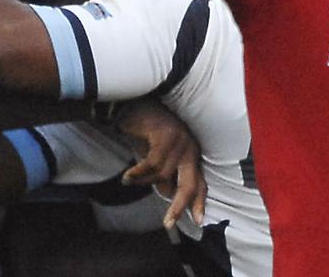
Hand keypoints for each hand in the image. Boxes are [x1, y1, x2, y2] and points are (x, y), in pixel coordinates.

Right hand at [114, 98, 206, 228]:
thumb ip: (164, 173)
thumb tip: (167, 194)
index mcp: (191, 153)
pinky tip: (128, 176)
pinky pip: (152, 165)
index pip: (200, 182)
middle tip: (168, 223)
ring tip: (130, 179)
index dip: (199, 202)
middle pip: (190, 185)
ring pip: (164, 176)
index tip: (198, 221)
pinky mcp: (166, 136)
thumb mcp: (155, 154)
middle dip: (180, 206)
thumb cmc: (144, 129)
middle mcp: (190, 147)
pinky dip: (138, 173)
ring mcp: (180, 141)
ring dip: (144, 181)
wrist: (133, 104)